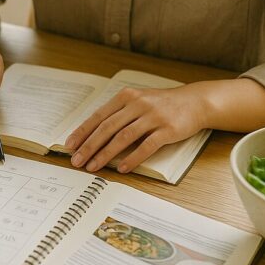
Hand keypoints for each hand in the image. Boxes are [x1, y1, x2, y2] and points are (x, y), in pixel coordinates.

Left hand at [63, 84, 206, 173]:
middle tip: (76, 161)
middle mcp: (138, 104)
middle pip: (107, 127)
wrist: (195, 102)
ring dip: (105, 154)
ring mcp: (153, 116)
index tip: (69, 145)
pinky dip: (132, 158)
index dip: (83, 131)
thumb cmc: (161, 104)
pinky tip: (122, 168)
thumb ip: (118, 114)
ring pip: (123, 137)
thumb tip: (93, 134)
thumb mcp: (138, 101)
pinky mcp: (168, 129)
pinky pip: (146, 146)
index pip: (99, 116)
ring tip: (93, 167)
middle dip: (89, 146)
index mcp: (126, 96)